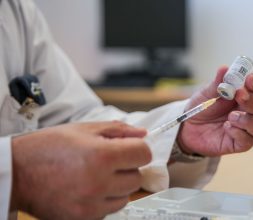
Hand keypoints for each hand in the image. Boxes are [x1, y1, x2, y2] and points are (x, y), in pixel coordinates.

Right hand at [10, 121, 150, 219]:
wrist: (17, 172)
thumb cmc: (48, 147)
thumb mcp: (84, 129)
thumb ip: (118, 130)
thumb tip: (143, 134)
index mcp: (101, 156)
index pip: (144, 154)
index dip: (138, 149)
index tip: (129, 149)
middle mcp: (99, 183)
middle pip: (137, 177)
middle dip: (127, 167)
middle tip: (107, 161)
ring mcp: (91, 205)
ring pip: (125, 196)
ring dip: (117, 186)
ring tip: (95, 176)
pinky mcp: (84, 219)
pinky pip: (109, 210)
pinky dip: (103, 200)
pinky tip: (87, 189)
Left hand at [178, 66, 252, 155]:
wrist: (188, 127)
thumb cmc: (202, 107)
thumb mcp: (206, 93)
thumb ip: (217, 83)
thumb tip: (224, 68)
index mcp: (245, 97)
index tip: (249, 79)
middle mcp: (249, 113)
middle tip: (240, 95)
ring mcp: (245, 129)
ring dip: (249, 120)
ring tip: (231, 116)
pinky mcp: (238, 143)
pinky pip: (248, 141)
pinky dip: (239, 133)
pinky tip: (226, 127)